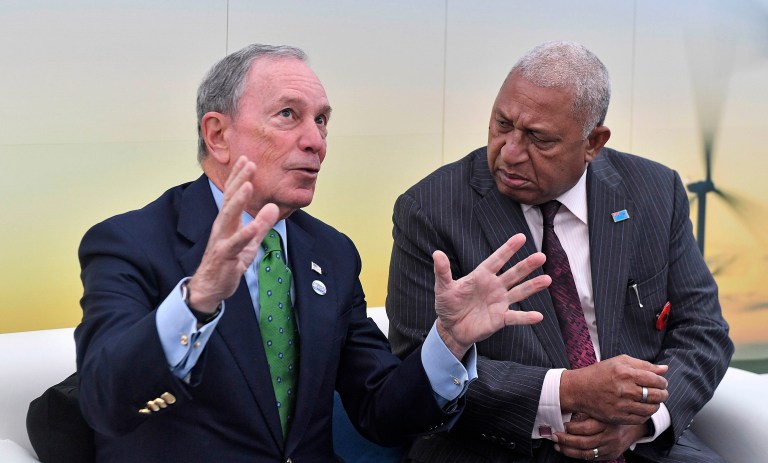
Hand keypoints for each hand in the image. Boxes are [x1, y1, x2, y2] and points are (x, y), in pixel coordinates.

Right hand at [187, 157, 278, 311]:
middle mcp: (222, 226)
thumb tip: (273, 206)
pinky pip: (235, 243)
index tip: (247, 158)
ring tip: (248, 185)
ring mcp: (222, 240)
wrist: (210, 286)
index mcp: (227, 221)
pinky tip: (253, 225)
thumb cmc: (229, 261)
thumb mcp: (250, 241)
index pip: (233, 195)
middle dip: (239, 180)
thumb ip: (262, 224)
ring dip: (238, 200)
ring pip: (228, 217)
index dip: (239, 177)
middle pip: (230, 199)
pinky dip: (245, 233)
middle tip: (249, 162)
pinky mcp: (225, 255)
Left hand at [434, 233, 550, 358]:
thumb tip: (437, 254)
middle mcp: (494, 286)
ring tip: (547, 279)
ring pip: (519, 292)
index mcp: (481, 275)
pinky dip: (526, 317)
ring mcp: (499, 302)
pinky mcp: (500, 319)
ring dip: (533, 286)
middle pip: (513, 273)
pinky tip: (538, 316)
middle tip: (541, 256)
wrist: (451, 327)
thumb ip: (443, 271)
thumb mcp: (443, 287)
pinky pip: (515, 317)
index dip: (508, 249)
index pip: (496, 260)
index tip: (521, 237)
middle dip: (527, 265)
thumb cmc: (447, 304)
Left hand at [553, 415, 647, 459]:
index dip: (571, 428)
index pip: (586, 428)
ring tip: (558, 446)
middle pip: (584, 442)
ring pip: (587, 453)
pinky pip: (593, 458)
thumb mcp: (603, 409)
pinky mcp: (611, 454)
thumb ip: (588, 412)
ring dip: (569, 451)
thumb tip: (567, 414)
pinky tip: (570, 451)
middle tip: (555, 437)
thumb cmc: (614, 415)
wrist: (635, 426)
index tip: (562, 426)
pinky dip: (579, 456)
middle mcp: (610, 436)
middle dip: (566, 441)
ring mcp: (611, 447)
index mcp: (607, 422)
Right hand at [560, 355, 668, 423]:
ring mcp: (621, 405)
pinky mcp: (617, 417)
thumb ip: (643, 365)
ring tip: (652, 400)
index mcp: (626, 373)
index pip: (656, 380)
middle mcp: (624, 389)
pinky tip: (642, 408)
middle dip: (663, 394)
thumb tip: (664, 369)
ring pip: (651, 409)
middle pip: (656, 395)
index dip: (662, 382)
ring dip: (656, 405)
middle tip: (660, 392)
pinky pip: (641, 418)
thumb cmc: (600, 373)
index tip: (661, 383)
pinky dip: (646, 414)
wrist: (579, 389)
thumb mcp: (619, 362)